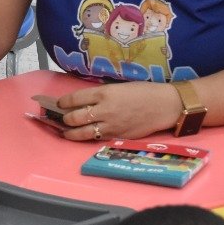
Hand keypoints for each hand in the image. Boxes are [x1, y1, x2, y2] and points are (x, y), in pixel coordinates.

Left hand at [55, 81, 182, 141]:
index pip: (75, 98)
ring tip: (66, 132)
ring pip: (83, 132)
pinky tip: (83, 137)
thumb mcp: (119, 86)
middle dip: (65, 118)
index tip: (59, 103)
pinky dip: (87, 138)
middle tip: (63, 118)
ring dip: (71, 133)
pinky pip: (97, 138)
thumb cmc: (144, 92)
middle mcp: (105, 110)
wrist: (164, 106)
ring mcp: (110, 125)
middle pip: (75, 117)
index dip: (63, 101)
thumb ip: (102, 93)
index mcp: (105, 93)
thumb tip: (85, 100)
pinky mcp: (117, 136)